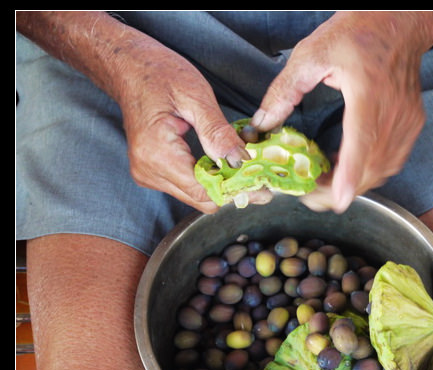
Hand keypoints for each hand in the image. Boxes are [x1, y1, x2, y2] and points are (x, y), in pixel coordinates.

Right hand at [17, 12, 271, 213]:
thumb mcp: (195, 96)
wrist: (127, 66)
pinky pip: (186, 186)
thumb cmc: (157, 73)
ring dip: (220, 185)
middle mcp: (149, 170)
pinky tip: (223, 166)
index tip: (263, 190)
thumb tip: (240, 161)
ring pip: (194, 196)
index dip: (236, 191)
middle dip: (231, 190)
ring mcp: (147, 173)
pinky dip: (207, 179)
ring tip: (245, 171)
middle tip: (260, 180)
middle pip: (200, 199)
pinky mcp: (151, 171)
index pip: (204, 190)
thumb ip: (218, 132)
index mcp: (157, 153)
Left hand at [251, 11, 432, 212]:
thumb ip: (284, 91)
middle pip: (371, 165)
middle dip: (341, 190)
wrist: (400, 22)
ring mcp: (407, 120)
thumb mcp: (311, 53)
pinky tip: (349, 169)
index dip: (349, 174)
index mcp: (367, 91)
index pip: (361, 140)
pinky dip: (370, 172)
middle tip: (312, 198)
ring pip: (383, 169)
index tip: (337, 199)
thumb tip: (262, 124)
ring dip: (355, 184)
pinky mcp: (412, 124)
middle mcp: (392, 110)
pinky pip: (393, 161)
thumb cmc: (357, 32)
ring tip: (326, 185)